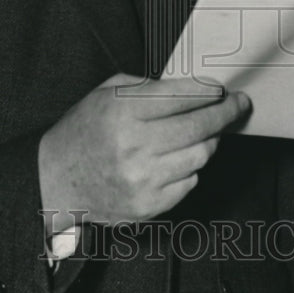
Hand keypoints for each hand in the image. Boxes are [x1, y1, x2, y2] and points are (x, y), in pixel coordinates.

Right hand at [38, 75, 250, 229]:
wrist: (56, 179)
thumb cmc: (84, 130)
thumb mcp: (106, 93)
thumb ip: (147, 87)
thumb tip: (192, 89)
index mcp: (123, 112)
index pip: (182, 96)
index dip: (208, 91)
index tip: (221, 90)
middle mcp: (135, 145)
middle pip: (200, 126)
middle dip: (225, 113)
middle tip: (237, 105)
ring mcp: (143, 179)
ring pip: (201, 155)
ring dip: (210, 140)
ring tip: (206, 132)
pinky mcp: (148, 205)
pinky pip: (190, 182)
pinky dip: (191, 167)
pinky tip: (179, 158)